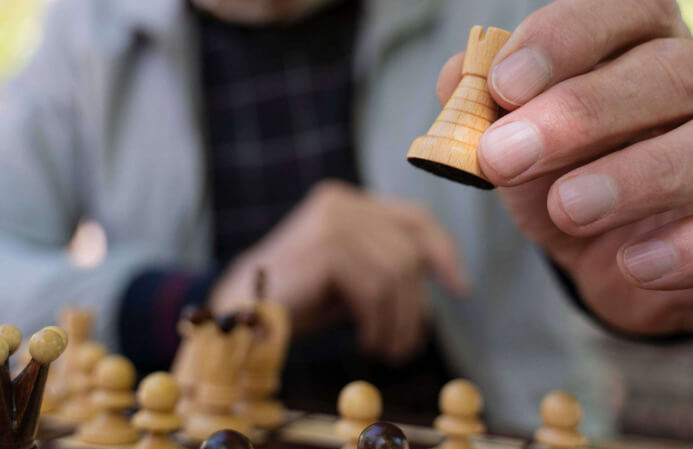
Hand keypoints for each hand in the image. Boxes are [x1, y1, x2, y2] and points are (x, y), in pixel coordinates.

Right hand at [210, 180, 466, 362]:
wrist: (242, 312)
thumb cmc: (298, 299)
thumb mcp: (352, 275)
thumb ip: (387, 264)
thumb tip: (442, 277)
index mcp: (347, 201)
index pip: (413, 218)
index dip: (442, 251)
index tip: (459, 289)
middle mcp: (341, 202)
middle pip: (407, 252)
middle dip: (415, 306)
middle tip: (406, 347)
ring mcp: (332, 219)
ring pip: (395, 272)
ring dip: (398, 321)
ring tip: (388, 351)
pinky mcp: (326, 244)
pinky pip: (374, 288)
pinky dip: (379, 322)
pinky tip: (369, 343)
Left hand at [437, 0, 692, 334]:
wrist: (601, 249)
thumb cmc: (555, 171)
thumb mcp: (510, 135)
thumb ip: (480, 103)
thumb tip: (456, 75)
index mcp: (634, 43)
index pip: (616, 10)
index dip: (560, 42)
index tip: (502, 86)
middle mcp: (687, 81)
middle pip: (662, 72)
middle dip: (578, 115)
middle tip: (502, 158)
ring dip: (631, 178)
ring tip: (565, 208)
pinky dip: (679, 246)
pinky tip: (631, 263)